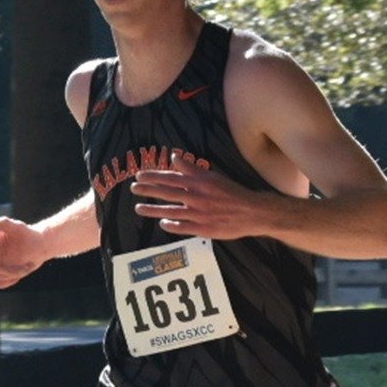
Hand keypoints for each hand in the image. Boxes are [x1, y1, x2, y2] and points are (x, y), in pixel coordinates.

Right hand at [0, 216, 46, 288]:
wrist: (38, 246)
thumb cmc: (27, 234)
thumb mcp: (18, 227)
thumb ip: (5, 223)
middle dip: (4, 268)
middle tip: (23, 269)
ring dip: (12, 274)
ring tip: (28, 267)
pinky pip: (0, 283)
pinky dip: (12, 280)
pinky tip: (23, 271)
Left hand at [130, 154, 263, 239]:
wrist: (253, 212)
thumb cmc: (233, 193)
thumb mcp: (213, 176)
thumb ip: (193, 169)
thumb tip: (175, 158)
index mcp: (199, 182)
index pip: (170, 177)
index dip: (153, 176)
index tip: (140, 175)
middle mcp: (196, 197)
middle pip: (166, 192)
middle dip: (147, 190)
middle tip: (134, 188)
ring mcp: (198, 214)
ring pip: (169, 211)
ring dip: (152, 210)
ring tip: (138, 209)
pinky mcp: (202, 228)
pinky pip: (181, 227)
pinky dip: (170, 225)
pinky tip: (162, 223)